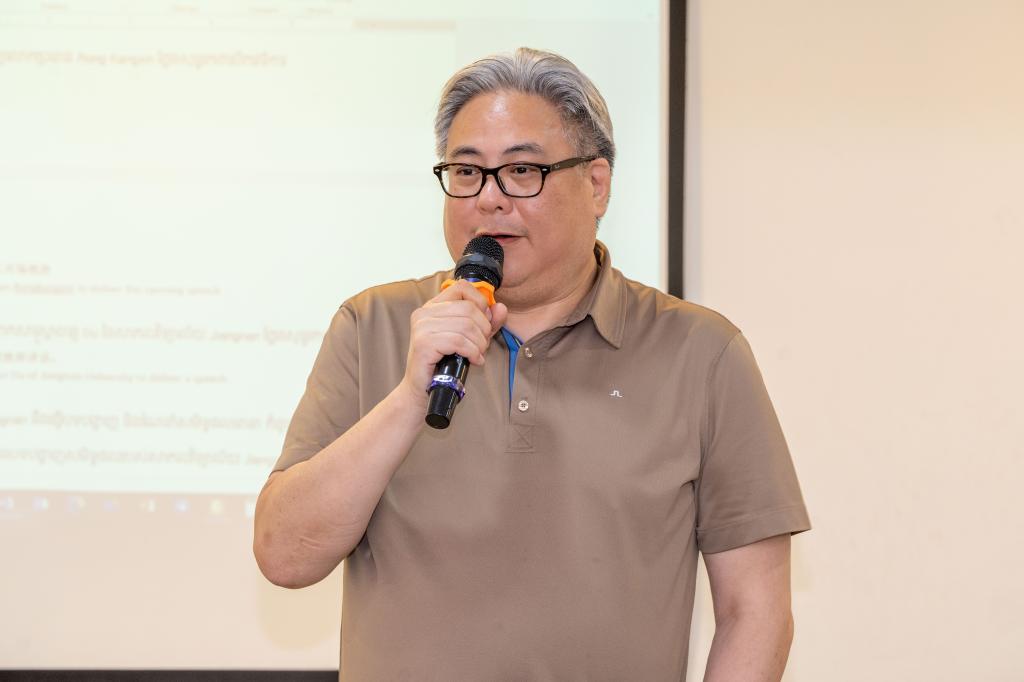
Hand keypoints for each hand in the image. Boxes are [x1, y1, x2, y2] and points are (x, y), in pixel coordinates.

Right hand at [397, 280, 508, 407]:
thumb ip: (487, 322)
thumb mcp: (470, 338)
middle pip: (469, 308)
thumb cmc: (444, 363)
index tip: (484, 322)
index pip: (462, 287)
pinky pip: (459, 341)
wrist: (423, 389)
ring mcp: (422, 327)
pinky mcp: (424, 343)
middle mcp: (424, 312)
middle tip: (482, 345)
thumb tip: (500, 308)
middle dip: (483, 329)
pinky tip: (474, 360)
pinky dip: (473, 352)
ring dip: (479, 343)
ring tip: (477, 354)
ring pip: (466, 325)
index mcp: (433, 306)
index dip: (480, 302)